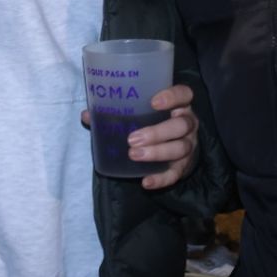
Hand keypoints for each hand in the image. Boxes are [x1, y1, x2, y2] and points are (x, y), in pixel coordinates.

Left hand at [80, 84, 198, 189]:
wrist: (175, 147)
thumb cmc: (154, 122)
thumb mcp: (142, 112)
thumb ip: (118, 110)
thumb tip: (87, 114)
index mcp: (178, 105)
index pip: (184, 94)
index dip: (172, 97)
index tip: (153, 102)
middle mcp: (188, 123)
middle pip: (180, 125)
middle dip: (157, 132)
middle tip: (133, 138)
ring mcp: (188, 145)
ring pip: (180, 148)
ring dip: (157, 152)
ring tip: (134, 155)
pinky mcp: (183, 167)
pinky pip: (175, 174)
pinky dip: (161, 179)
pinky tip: (146, 182)